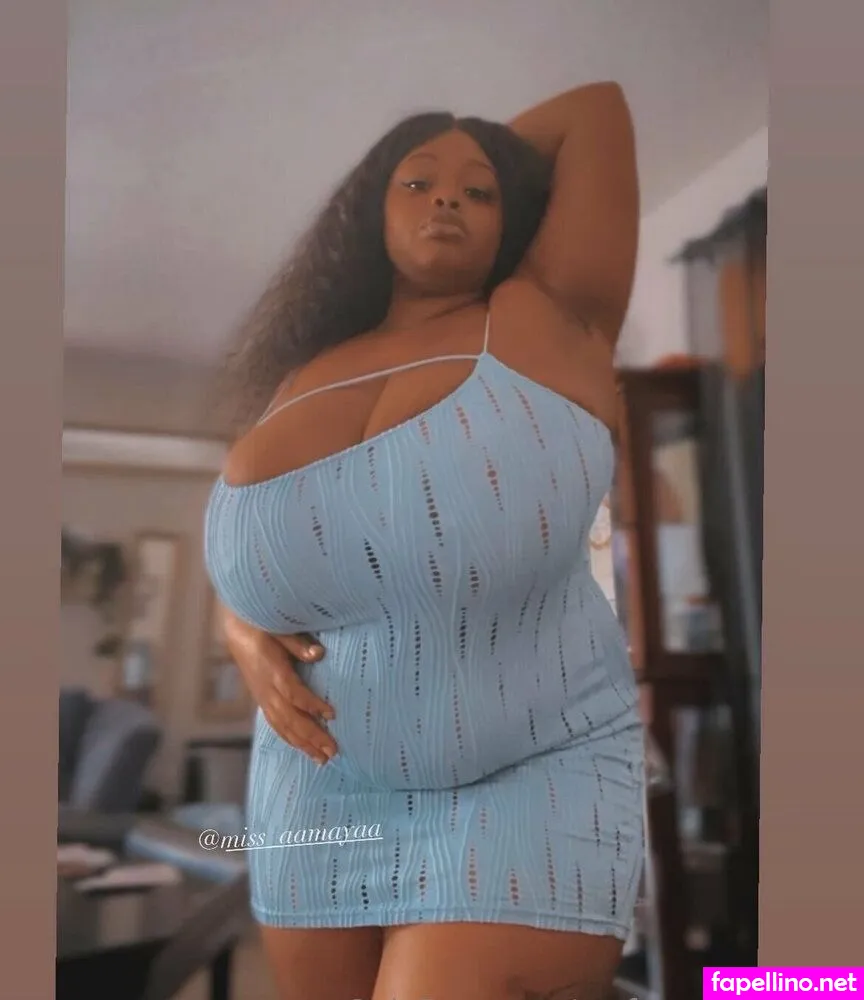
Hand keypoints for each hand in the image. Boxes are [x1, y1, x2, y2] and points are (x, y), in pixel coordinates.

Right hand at [220, 607, 337, 764]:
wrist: (238, 630)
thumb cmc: (264, 626)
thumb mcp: (281, 629)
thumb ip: (298, 644)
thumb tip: (319, 654)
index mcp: (272, 671)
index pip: (293, 693)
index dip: (311, 705)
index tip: (331, 715)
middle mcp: (266, 690)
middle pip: (290, 718)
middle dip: (311, 736)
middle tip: (332, 751)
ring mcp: (263, 697)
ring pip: (283, 726)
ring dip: (303, 744)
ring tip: (322, 759)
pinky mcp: (262, 701)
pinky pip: (276, 725)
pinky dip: (290, 739)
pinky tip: (304, 748)